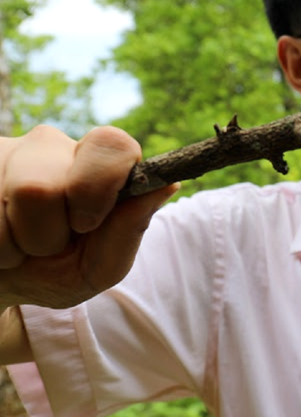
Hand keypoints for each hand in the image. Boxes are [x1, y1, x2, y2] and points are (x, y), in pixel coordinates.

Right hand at [0, 125, 175, 309]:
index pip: (114, 144)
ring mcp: (6, 152)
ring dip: (18, 240)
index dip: (100, 185)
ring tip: (18, 245)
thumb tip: (169, 185)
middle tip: (47, 244)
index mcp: (95, 167)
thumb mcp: (96, 268)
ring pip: (22, 192)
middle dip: (48, 232)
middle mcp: (52, 149)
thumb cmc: (53, 272)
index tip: (86, 225)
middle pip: (53, 183)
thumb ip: (128, 231)